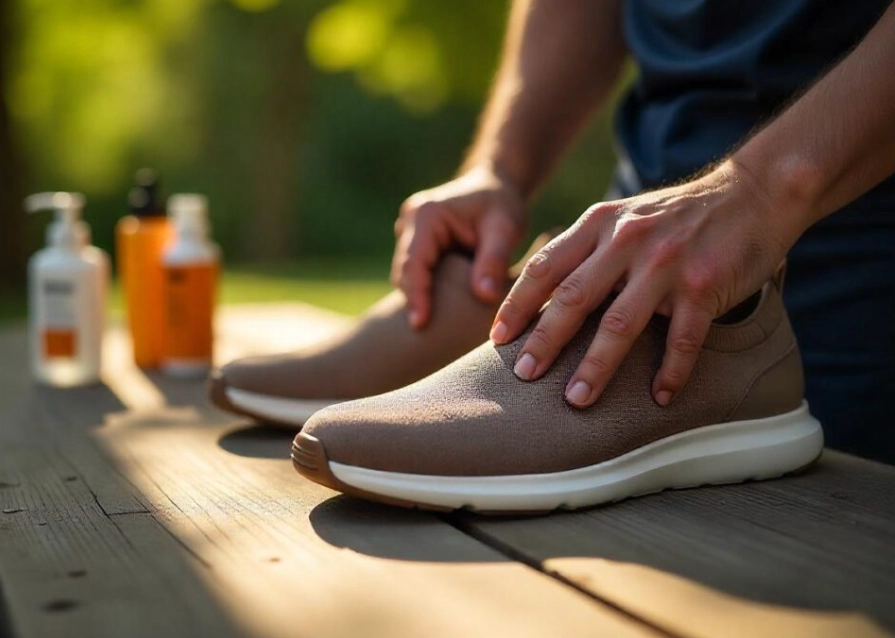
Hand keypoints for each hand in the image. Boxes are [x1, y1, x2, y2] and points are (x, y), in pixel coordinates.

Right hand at [392, 166, 526, 328]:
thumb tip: (484, 296)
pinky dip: (427, 292)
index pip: (414, 262)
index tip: (420, 324)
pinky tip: (439, 315)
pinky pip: (416, 275)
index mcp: (426, 215)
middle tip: (425, 336)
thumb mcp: (505, 229)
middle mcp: (408, 222)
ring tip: (432, 330)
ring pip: (407, 277)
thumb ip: (494, 261)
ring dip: (420, 298)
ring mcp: (407, 234)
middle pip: (405, 272)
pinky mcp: (413, 246)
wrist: (495, 189)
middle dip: (415, 301)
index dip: (417, 294)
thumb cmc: (502, 206)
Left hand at [490, 161, 801, 407]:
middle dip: (544, 341)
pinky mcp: (705, 284)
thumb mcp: (625, 219)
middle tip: (524, 376)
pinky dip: (670, 371)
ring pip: (620, 324)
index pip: (545, 268)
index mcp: (600, 224)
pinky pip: (682, 338)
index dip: (517, 305)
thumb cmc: (678, 216)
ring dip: (596, 367)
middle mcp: (628, 241)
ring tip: (576, 400)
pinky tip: (659, 396)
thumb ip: (588, 251)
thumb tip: (545, 301)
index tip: (498, 338)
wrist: (753, 193)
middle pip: (574, 298)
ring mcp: (667, 263)